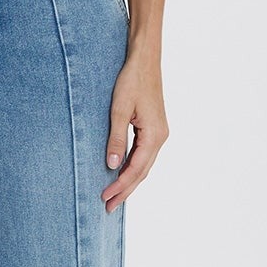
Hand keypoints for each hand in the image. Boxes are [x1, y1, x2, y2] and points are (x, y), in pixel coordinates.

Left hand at [103, 49, 168, 212]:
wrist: (144, 59)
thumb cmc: (131, 80)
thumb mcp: (119, 109)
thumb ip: (116, 138)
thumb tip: (112, 165)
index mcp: (154, 135)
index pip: (136, 169)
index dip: (120, 186)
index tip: (105, 198)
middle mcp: (161, 137)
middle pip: (142, 172)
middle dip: (125, 190)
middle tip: (108, 208)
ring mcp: (159, 133)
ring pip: (144, 165)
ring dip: (129, 181)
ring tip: (113, 197)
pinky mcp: (154, 127)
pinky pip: (143, 154)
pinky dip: (133, 167)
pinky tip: (122, 173)